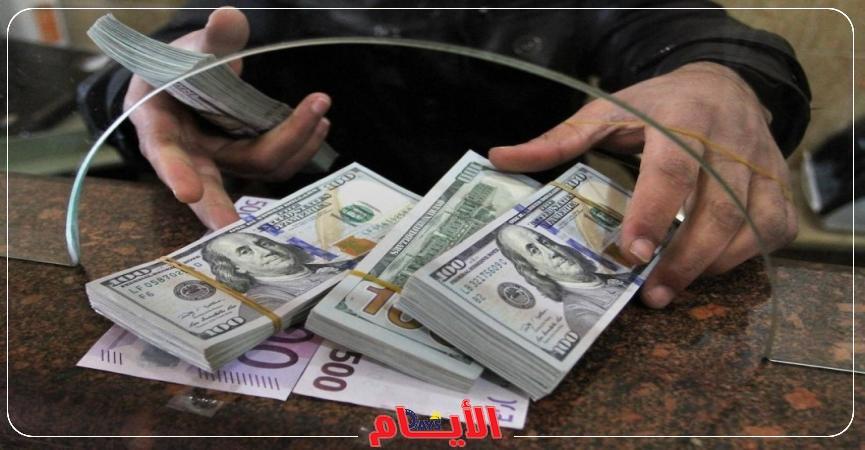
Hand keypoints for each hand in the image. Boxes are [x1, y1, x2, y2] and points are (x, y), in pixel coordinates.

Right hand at [125, 7, 331, 229]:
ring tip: (319, 115)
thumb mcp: (188, 49)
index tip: (187, 191)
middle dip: (222, 206)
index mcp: (158, 126)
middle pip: (208, 186)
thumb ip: (211, 39)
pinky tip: (318, 123)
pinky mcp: (243, 159)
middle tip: (237, 227)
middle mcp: (188, 153)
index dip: (176, 173)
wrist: (181, 81)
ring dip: (292, 146)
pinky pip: (274, 160)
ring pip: (256, 168)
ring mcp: (218, 160)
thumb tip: (230, 16)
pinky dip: (299, 143)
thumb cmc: (175, 67)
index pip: (165, 153)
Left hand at [489, 62, 796, 307]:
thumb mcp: (606, 112)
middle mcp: (730, 141)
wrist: (723, 84)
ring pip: (749, 225)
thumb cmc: (657, 105)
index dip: (654, 211)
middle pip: (718, 208)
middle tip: (652, 295)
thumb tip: (499, 157)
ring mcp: (762, 164)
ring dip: (712, 265)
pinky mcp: (779, 184)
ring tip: (671, 289)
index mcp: (682, 119)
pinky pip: (772, 229)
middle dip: (685, 258)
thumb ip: (558, 139)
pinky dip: (743, 256)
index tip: (632, 251)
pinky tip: (708, 267)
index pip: (672, 169)